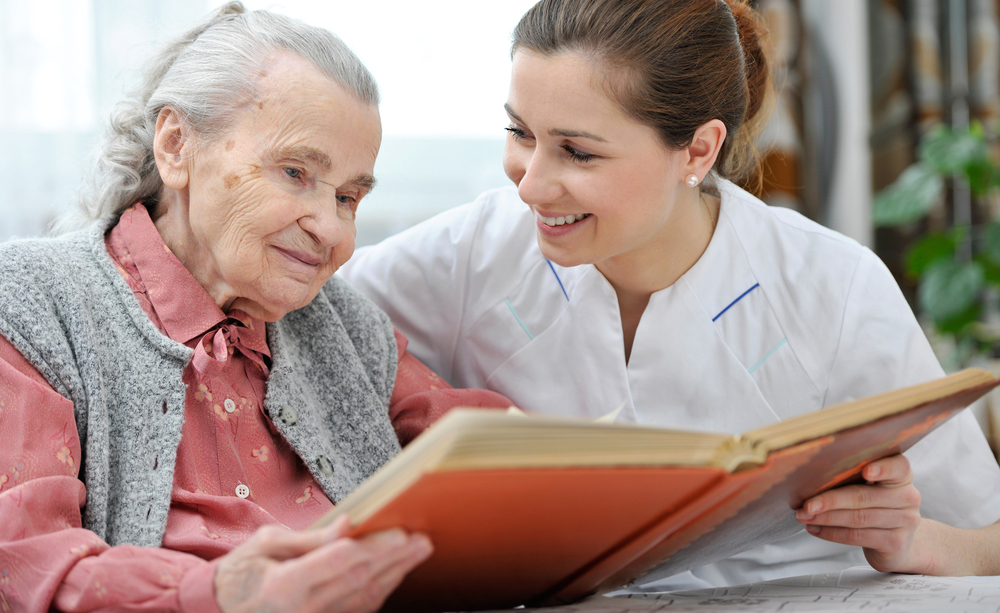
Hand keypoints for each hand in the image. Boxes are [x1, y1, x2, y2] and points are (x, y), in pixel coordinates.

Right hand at [214, 516, 432, 612]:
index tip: (400, 533)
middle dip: (395, 559)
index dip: (373, 548)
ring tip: (418, 551)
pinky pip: (359, 611)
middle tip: (422, 540)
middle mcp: (303, 610)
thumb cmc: (243, 571)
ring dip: (395, 574)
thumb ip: (310, 539)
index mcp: (285, 585)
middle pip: (360, 581)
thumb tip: (347, 525)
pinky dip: (381, 591)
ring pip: (365, 598)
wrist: (222, 609)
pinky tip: (396, 572)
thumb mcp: (267, 544)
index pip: (339, 563)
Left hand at [795, 454, 921, 571]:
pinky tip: (815, 529)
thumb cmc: (875, 507)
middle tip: (806, 504)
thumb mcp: (871, 488)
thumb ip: (852, 478)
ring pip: (858, 518)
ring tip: (804, 516)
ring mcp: (905, 521)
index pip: (898, 467)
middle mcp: (908, 497)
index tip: (866, 471)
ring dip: (826, 518)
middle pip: (864, 496)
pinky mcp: (895, 543)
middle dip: (830, 500)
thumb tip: (811, 478)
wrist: (898, 543)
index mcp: (902, 476)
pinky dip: (832, 533)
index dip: (882, 468)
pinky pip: (858, 536)